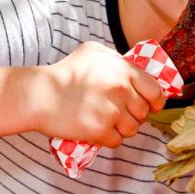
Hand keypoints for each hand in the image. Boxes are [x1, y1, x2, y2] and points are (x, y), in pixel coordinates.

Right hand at [39, 42, 165, 146]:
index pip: (156, 92)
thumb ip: (118, 59)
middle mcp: (121, 90)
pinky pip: (117, 141)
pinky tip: (100, 131)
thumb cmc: (65, 71)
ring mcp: (111, 112)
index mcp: (124, 71)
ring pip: (132, 129)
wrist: (39, 95)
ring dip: (123, 129)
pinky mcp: (99, 130)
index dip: (155, 101)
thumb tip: (136, 68)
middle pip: (144, 113)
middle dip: (135, 115)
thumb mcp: (94, 52)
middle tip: (121, 113)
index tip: (150, 105)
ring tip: (110, 122)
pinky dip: (110, 139)